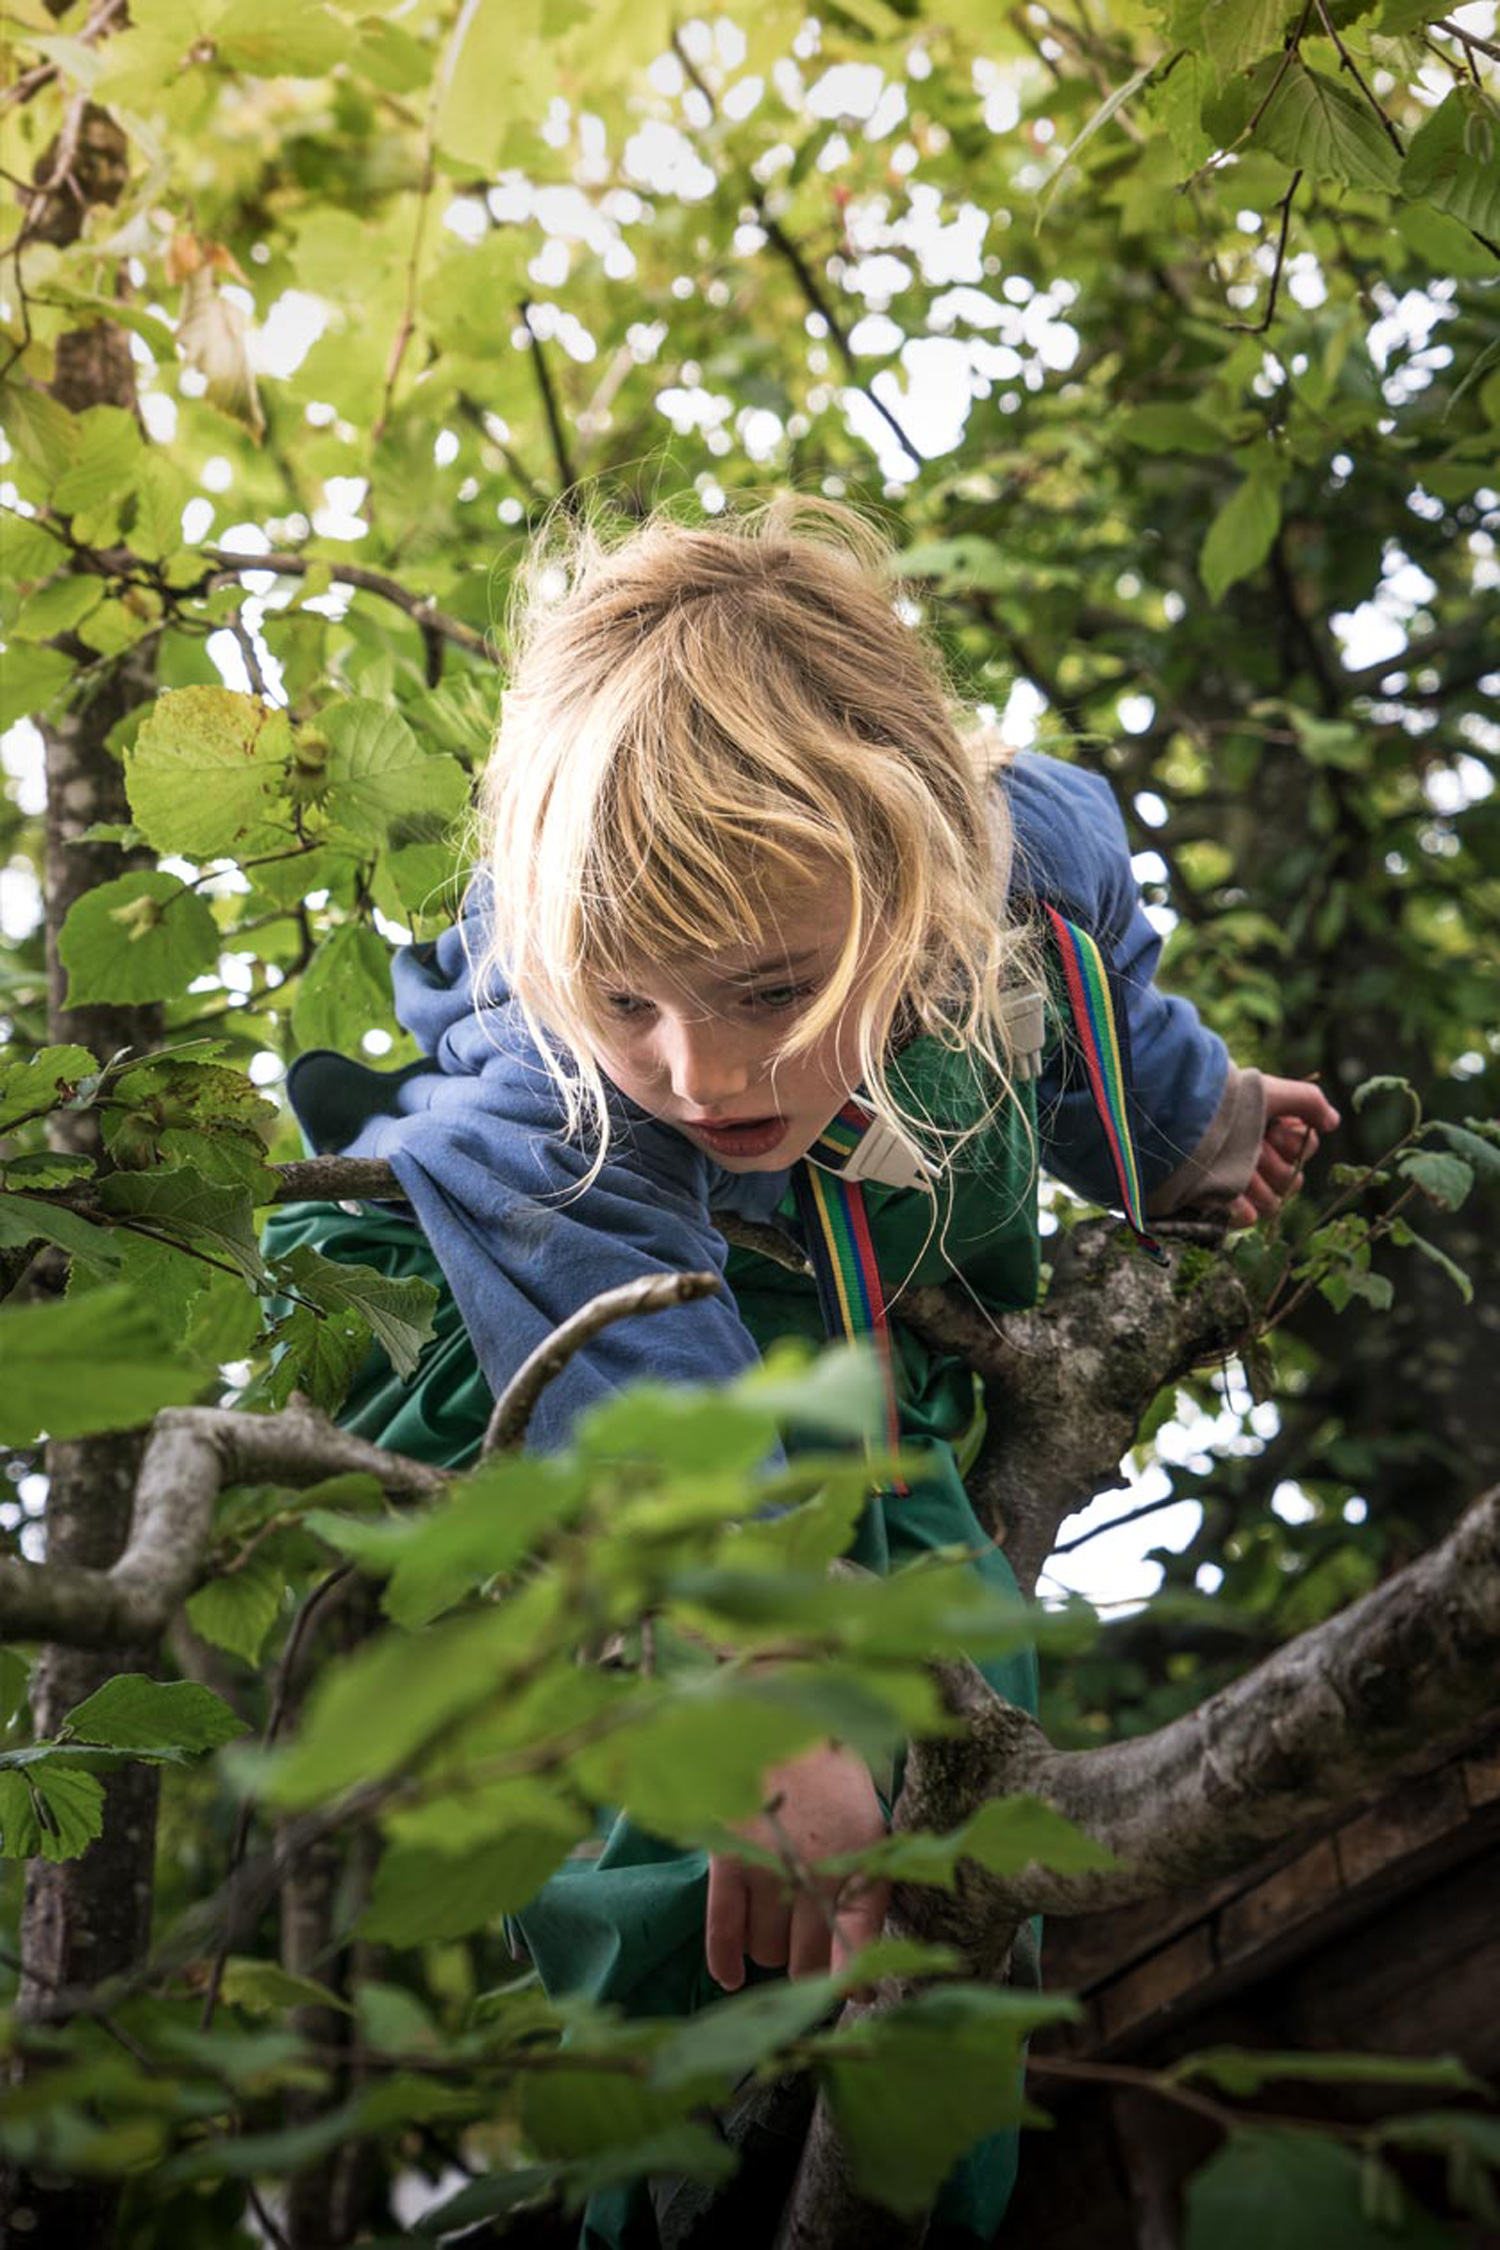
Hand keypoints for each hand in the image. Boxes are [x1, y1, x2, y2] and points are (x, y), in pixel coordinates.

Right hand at [705, 1739, 889, 1992]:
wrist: (783, 1721)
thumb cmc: (833, 1783)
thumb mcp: (868, 1831)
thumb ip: (867, 1898)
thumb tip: (862, 1982)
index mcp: (859, 1859)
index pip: (856, 1943)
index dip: (851, 1979)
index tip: (853, 1995)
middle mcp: (812, 1871)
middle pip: (806, 1961)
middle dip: (809, 1965)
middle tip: (809, 1950)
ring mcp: (765, 1866)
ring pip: (766, 1949)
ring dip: (773, 1947)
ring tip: (779, 1919)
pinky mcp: (727, 1857)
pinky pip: (723, 1927)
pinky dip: (725, 1960)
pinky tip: (732, 1977)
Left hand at [1228, 1075, 1339, 1227]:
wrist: (1179, 1119)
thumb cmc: (1224, 1101)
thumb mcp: (1268, 1091)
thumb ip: (1308, 1100)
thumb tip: (1334, 1122)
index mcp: (1270, 1136)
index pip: (1304, 1152)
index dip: (1293, 1143)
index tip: (1273, 1129)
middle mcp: (1258, 1161)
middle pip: (1292, 1181)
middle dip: (1274, 1164)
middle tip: (1253, 1149)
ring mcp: (1239, 1185)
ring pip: (1273, 1203)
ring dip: (1258, 1186)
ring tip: (1237, 1169)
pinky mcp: (1220, 1205)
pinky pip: (1247, 1219)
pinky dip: (1241, 1210)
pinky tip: (1230, 1196)